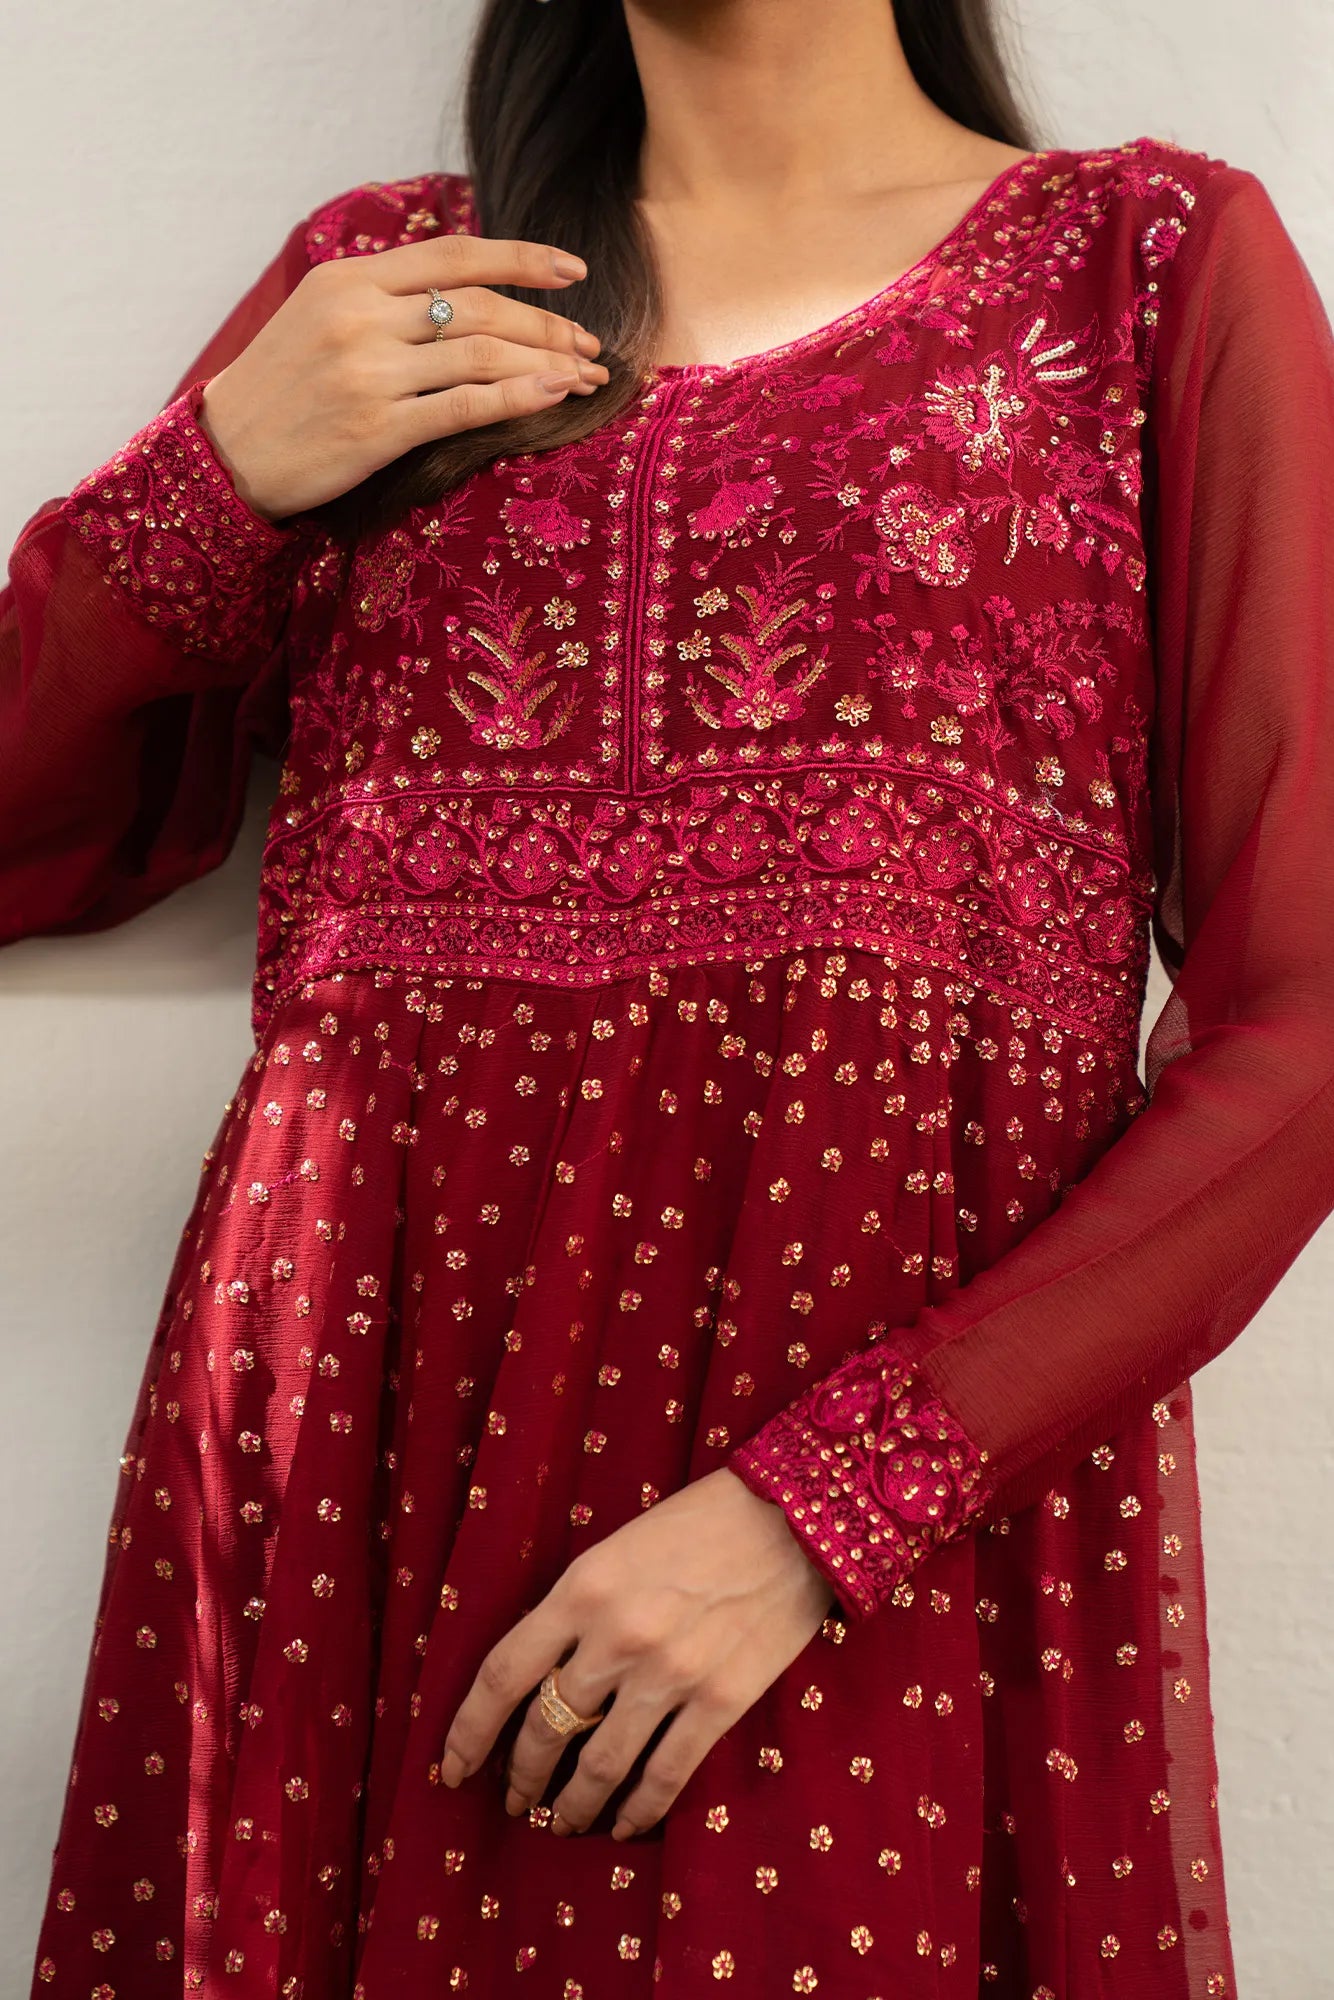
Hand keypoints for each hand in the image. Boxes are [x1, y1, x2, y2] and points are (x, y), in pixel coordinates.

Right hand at [197, 232, 609, 521]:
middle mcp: (361, 317)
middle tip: (589, 343)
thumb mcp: (320, 314)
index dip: (522, 257)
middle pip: (479, 306)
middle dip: (548, 323)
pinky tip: (554, 395)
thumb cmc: (282, 386)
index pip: (454, 255)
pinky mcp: (376, 430)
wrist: (225, 451)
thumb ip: (383, 295)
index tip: (573, 270)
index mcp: (349, 279)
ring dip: (546, 363)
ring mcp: (368, 373)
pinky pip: (464, 406)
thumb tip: (461, 287)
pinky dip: (517, 398)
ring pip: (481, 354)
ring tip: (584, 376)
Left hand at [438, 1466, 838, 1839]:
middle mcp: (616, 1637)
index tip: (452, 1768)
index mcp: (582, 1588)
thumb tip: (544, 1676)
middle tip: (514, 1798)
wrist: (794, 1516)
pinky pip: (665, 1776)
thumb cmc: (701, 1522)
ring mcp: (669, 1674)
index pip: (501, 1675)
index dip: (469, 1732)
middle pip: (545, 1729)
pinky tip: (624, 1826)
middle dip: (521, 1775)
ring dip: (572, 1805)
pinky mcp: (720, 1702)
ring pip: (599, 1766)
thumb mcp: (618, 1547)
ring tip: (561, 1822)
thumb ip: (579, 1608)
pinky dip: (639, 1811)